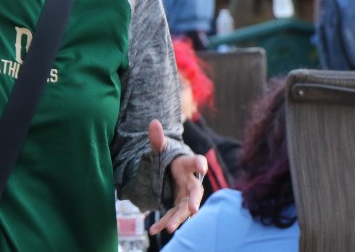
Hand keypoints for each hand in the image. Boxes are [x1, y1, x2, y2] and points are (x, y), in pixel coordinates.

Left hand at [147, 120, 206, 234]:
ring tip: (168, 228)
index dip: (200, 164)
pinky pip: (172, 216)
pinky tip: (153, 230)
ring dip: (177, 219)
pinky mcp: (178, 206)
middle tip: (193, 210)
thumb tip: (153, 122)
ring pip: (184, 209)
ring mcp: (185, 196)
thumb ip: (157, 139)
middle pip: (195, 192)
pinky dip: (163, 223)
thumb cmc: (170, 159)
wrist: (172, 172)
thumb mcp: (161, 149)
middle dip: (194, 202)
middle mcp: (191, 182)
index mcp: (188, 166)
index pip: (197, 162)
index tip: (202, 165)